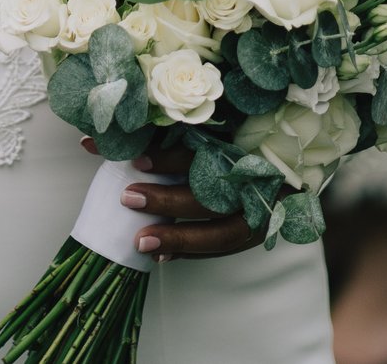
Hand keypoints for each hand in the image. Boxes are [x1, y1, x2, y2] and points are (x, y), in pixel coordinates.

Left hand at [83, 138, 262, 261]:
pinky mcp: (256, 233)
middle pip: (211, 196)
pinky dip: (190, 253)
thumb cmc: (236, 144)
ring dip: (178, 238)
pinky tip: (160, 255)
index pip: (203, 154)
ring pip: (221, 233)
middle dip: (167, 201)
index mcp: (242, 150)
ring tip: (141, 242)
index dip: (170, 158)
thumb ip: (168, 134)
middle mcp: (254, 183)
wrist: (283, 170)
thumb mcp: (212, 132)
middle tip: (128, 198)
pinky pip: (221, 248)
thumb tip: (103, 138)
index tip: (137, 160)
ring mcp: (260, 213)